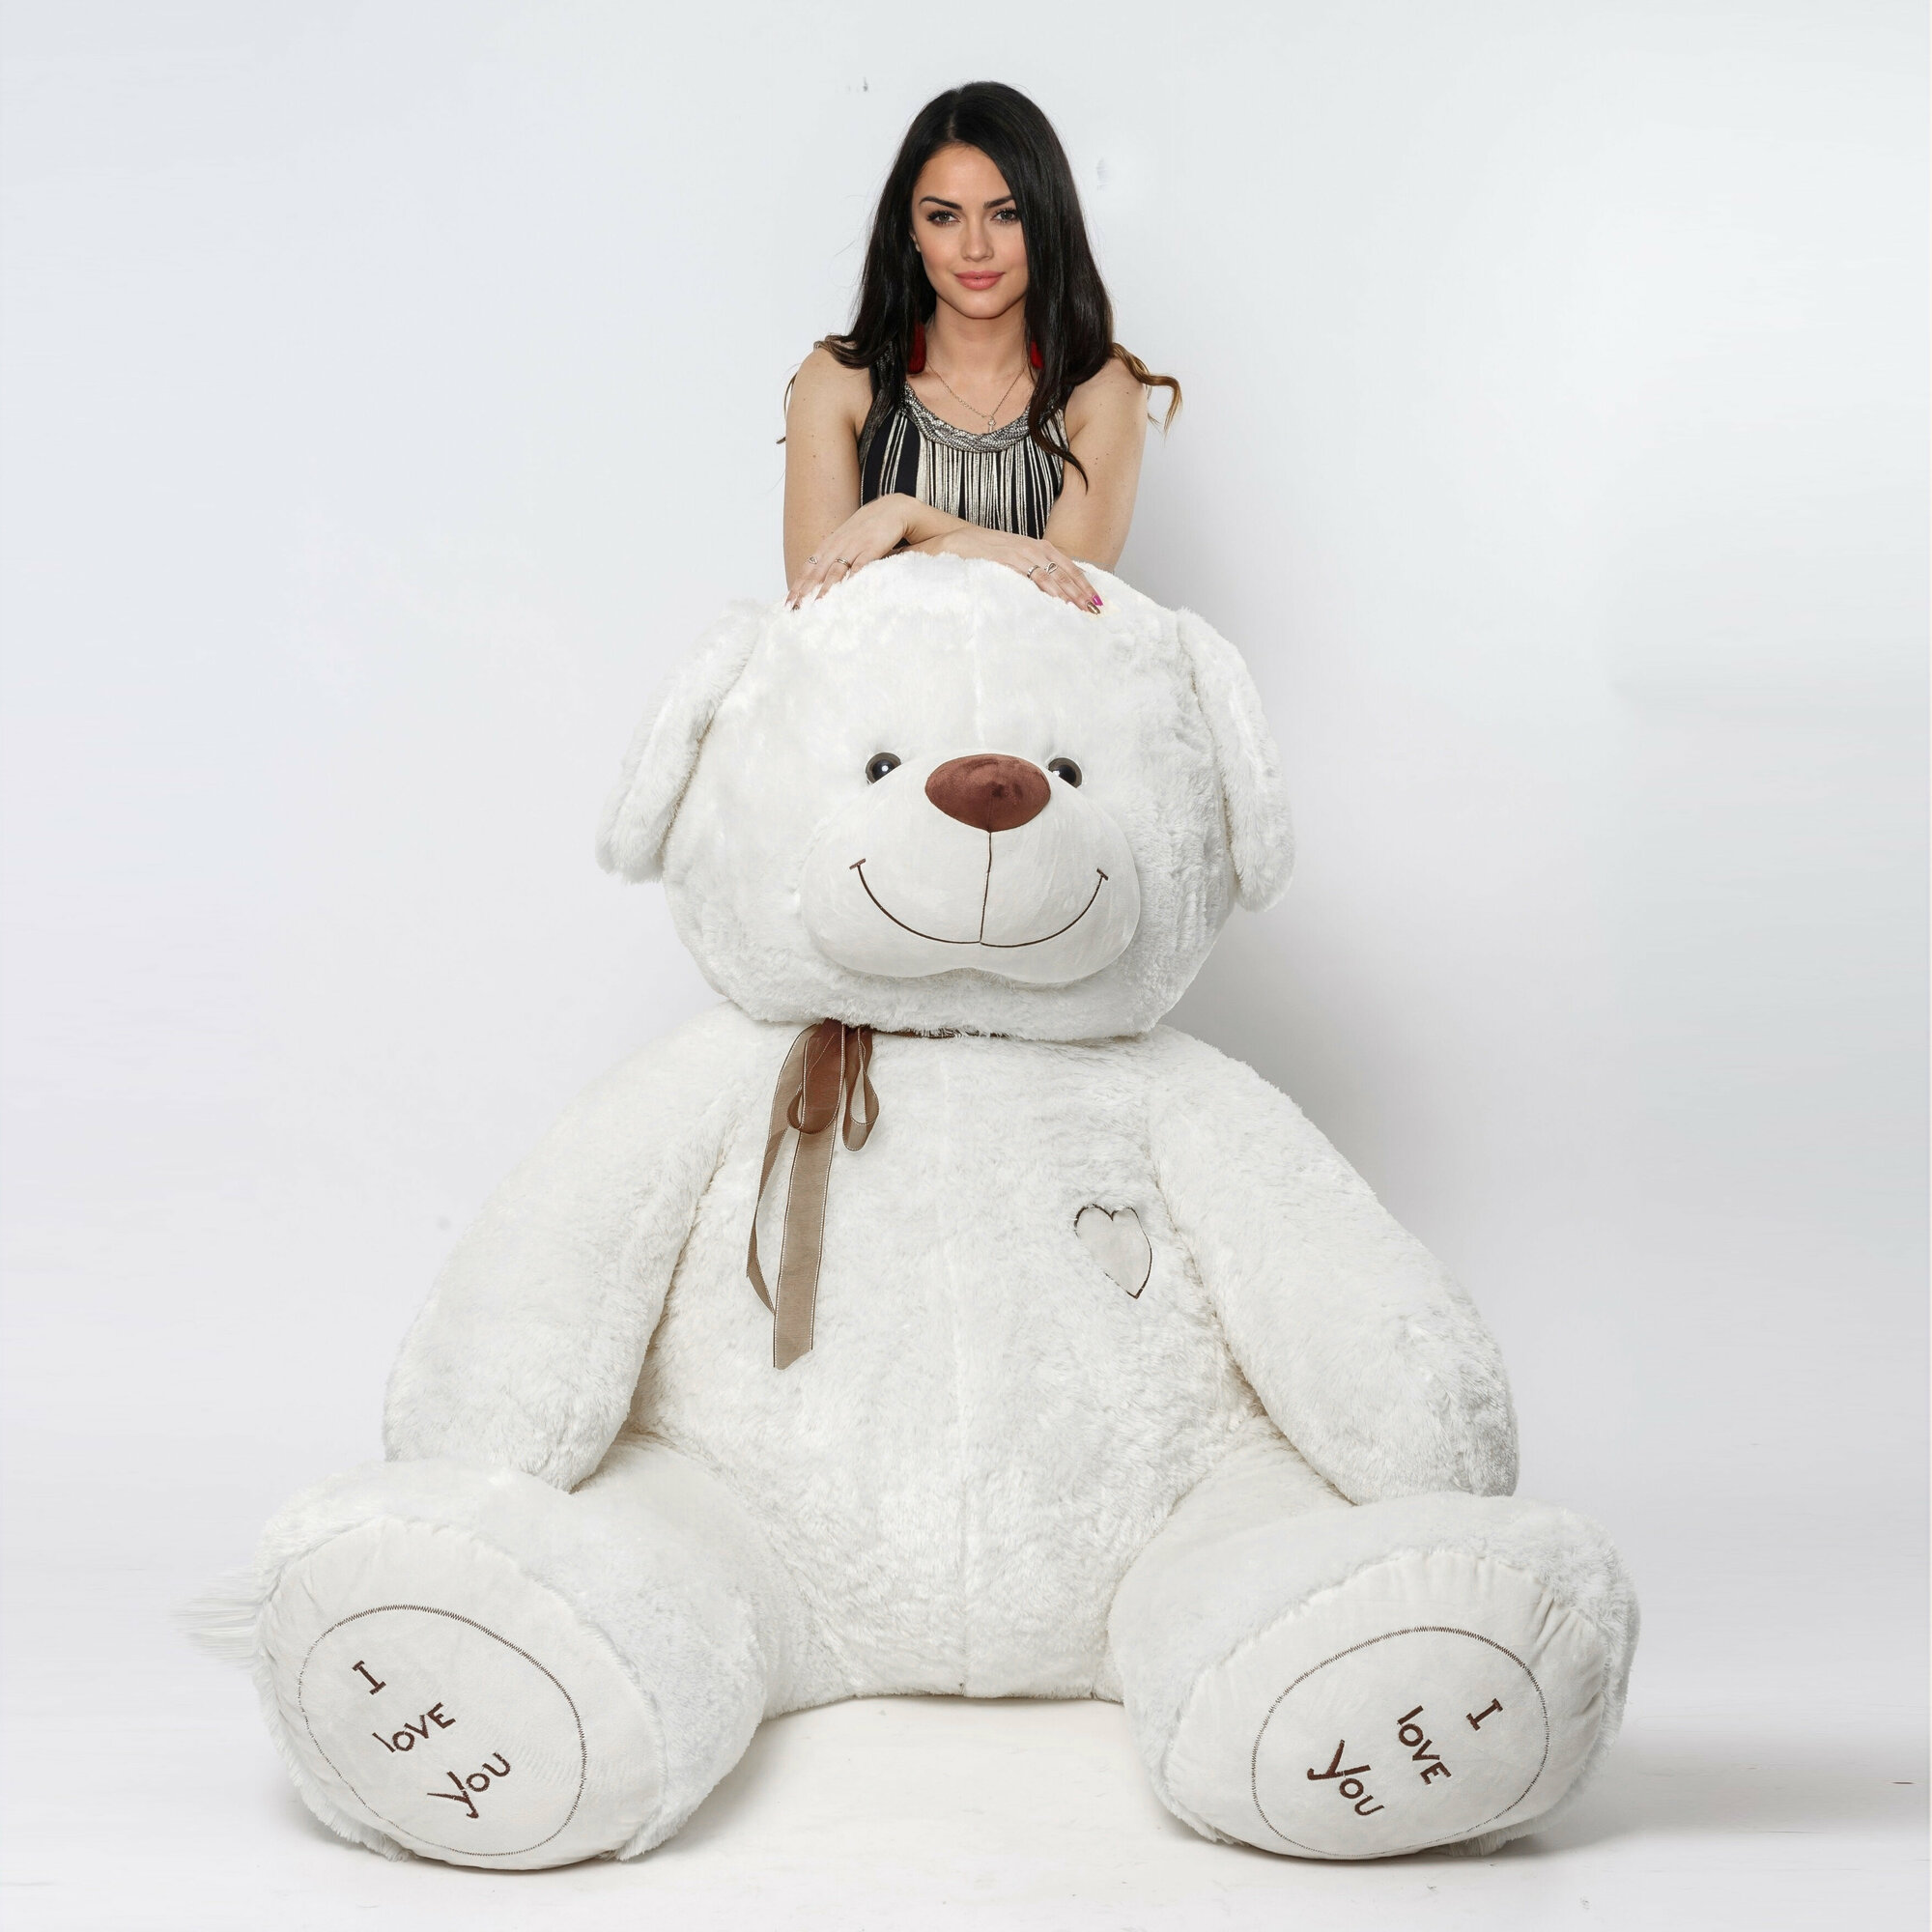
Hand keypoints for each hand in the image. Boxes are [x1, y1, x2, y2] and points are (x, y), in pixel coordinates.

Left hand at [787, 497, 920, 607]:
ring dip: (825, 589)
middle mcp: (838, 545)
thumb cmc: (867, 529)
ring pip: (835, 570)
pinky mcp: (872, 546)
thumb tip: (820, 581)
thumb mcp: (846, 542)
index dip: (797, 586)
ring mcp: (854, 546)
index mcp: (829, 545)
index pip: (808, 568)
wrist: (892, 508)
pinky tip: (847, 590)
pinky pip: (861, 564)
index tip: (788, 603)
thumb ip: (834, 559)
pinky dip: (853, 577)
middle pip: (816, 572)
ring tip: (817, 605)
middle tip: (794, 609)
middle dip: (804, 591)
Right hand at [925, 525, 1102, 612]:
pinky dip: (1049, 589)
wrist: (954, 540)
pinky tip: (1059, 600)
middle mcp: (1032, 547)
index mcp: (1036, 546)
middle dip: (1083, 591)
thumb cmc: (982, 552)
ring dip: (1071, 593)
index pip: (1067, 565)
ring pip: (1053, 574)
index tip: (1097, 599)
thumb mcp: (1011, 557)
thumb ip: (1029, 568)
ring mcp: (1021, 552)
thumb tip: (1046, 587)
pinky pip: (1033, 576)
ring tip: (1084, 609)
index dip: (1084, 582)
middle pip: (1066, 571)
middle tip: (1097, 610)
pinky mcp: (1008, 559)